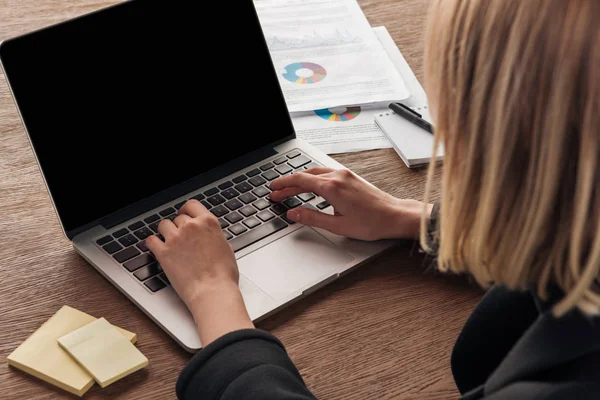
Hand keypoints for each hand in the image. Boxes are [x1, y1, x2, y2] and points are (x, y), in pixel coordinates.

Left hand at [146, 200, 253, 345]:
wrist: (212, 291)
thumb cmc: (223, 275)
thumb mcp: (226, 248)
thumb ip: (215, 236)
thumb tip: (210, 236)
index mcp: (208, 223)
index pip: (192, 205)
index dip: (187, 210)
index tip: (184, 215)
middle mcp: (191, 227)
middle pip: (178, 217)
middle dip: (179, 226)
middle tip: (181, 237)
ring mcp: (176, 238)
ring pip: (163, 225)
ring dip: (166, 232)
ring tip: (169, 242)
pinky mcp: (163, 252)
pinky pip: (151, 240)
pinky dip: (152, 243)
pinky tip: (156, 247)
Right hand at [269, 168, 430, 240]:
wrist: (394, 216)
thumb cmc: (371, 222)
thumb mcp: (337, 225)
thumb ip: (311, 218)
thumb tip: (293, 214)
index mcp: (332, 187)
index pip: (299, 180)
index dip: (283, 185)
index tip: (273, 190)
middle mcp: (337, 176)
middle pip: (305, 175)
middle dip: (288, 184)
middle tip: (276, 193)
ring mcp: (345, 175)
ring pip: (315, 172)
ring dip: (300, 180)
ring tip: (289, 190)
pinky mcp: (350, 177)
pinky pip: (325, 173)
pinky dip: (313, 178)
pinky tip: (310, 186)